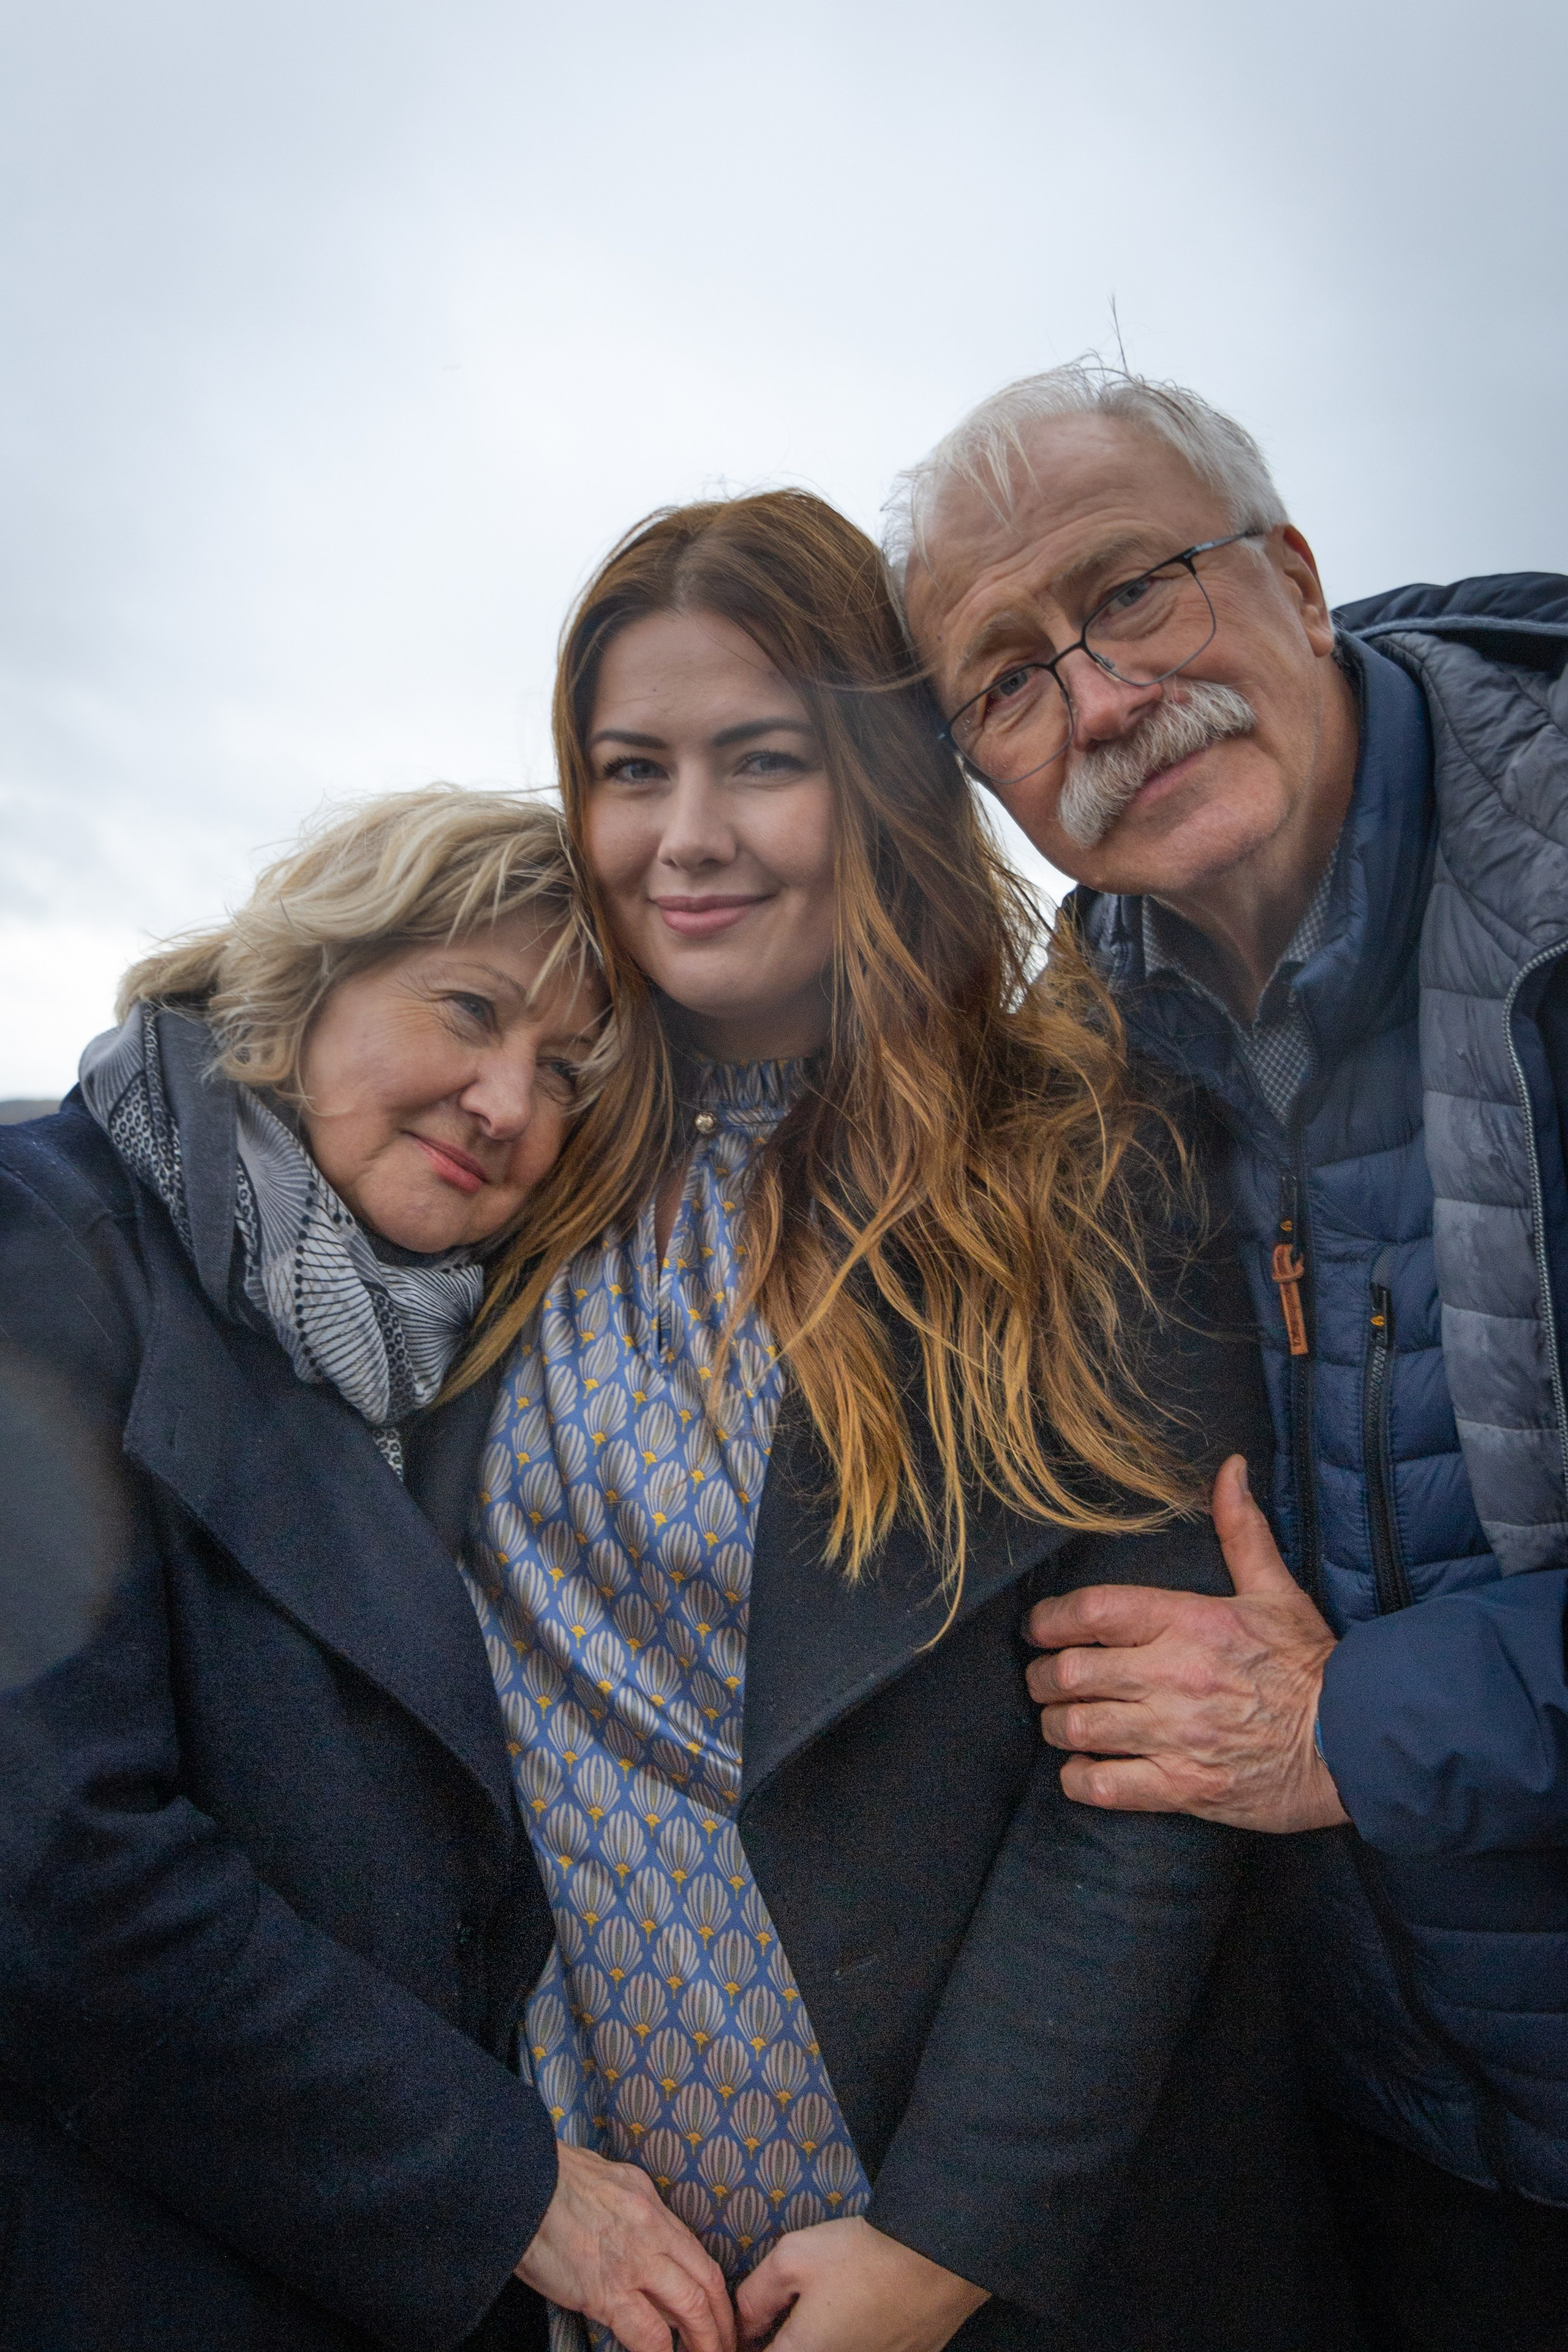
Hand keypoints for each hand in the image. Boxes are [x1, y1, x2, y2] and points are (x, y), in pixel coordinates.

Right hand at [515, 2140, 735, 2351]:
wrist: (517, 2182)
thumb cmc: (549, 2178)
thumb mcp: (606, 2179)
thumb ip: (630, 2208)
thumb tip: (642, 2234)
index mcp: (650, 2203)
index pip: (697, 2254)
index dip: (714, 2292)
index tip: (718, 2315)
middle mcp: (652, 2229)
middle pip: (705, 2283)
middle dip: (721, 2323)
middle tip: (726, 2348)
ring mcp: (633, 2261)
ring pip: (690, 2308)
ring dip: (704, 2341)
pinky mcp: (607, 2291)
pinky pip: (648, 2334)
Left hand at [735, 2216, 986, 2350]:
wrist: (936, 2259)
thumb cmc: (860, 2257)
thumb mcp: (790, 2259)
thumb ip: (755, 2296)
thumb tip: (744, 2325)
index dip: (749, 2343)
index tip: (754, 2326)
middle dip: (786, 2338)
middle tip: (790, 2311)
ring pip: (832, 2351)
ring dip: (823, 2337)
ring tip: (831, 2304)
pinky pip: (865, 2348)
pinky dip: (857, 2335)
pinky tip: (863, 2307)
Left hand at [1024, 1455, 1349, 1832]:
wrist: (1356, 1743)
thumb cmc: (1310, 1665)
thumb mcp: (1276, 1590)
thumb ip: (1241, 1529)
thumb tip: (1231, 1468)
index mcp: (1190, 1622)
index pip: (1093, 1612)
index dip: (1049, 1620)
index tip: (1038, 1628)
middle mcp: (1174, 1676)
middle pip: (1070, 1674)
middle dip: (1042, 1678)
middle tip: (1043, 1679)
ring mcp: (1176, 1736)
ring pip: (1079, 1729)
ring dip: (1056, 1725)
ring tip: (1060, 1720)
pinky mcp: (1184, 1788)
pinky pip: (1105, 1788)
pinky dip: (1080, 1780)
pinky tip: (1082, 1769)